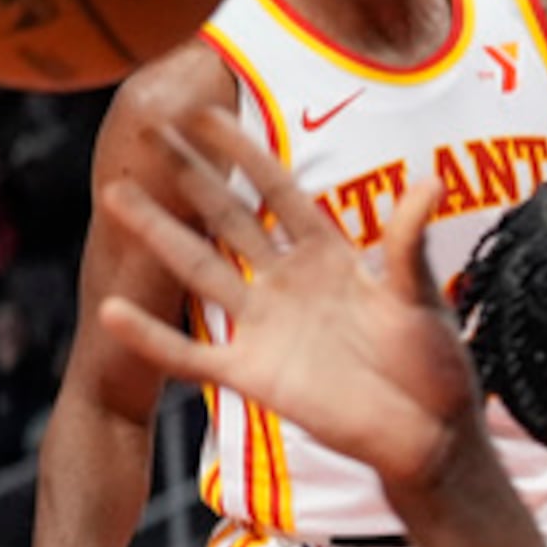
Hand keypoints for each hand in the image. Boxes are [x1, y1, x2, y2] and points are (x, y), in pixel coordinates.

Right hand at [95, 111, 484, 497]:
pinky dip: (152, 337)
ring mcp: (265, 326)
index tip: (204, 112)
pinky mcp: (252, 374)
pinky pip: (191, 354)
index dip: (245, 152)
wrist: (429, 434)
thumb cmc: (434, 363)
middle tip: (146, 131)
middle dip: (190, 175)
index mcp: (330, 256)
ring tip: (115, 194)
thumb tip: (429, 181)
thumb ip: (409, 243)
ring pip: (199, 270)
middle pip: (228, 218)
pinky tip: (112, 312)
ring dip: (158, 234)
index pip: (279, 192)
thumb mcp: (422, 298)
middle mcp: (288, 282)